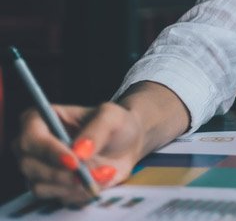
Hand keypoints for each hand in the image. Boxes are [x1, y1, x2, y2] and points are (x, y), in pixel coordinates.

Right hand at [12, 103, 146, 203]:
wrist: (127, 145)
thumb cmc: (115, 124)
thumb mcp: (112, 116)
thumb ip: (97, 129)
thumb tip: (79, 151)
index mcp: (39, 119)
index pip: (31, 138)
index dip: (50, 152)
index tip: (75, 162)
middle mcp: (33, 145)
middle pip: (30, 165)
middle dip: (62, 174)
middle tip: (90, 174)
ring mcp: (38, 168)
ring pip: (40, 185)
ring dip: (72, 186)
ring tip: (102, 174)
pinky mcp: (51, 186)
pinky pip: (56, 197)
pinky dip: (79, 193)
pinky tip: (97, 183)